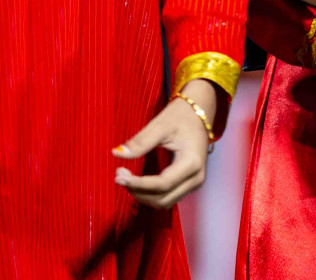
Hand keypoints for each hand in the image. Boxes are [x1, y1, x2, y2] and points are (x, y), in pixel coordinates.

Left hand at [112, 79, 216, 208]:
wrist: (199, 112)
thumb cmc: (180, 116)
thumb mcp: (160, 125)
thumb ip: (140, 142)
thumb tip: (116, 153)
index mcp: (192, 163)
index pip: (162, 184)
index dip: (138, 184)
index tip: (118, 176)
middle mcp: (196, 178)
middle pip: (163, 198)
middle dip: (138, 191)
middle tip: (119, 174)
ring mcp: (194, 183)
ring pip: (164, 202)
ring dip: (142, 195)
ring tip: (126, 177)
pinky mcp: (189, 184)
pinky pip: (168, 197)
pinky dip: (150, 194)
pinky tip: (136, 182)